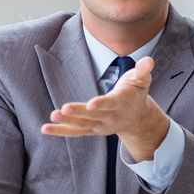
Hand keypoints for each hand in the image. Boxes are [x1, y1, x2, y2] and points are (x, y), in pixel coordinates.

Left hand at [40, 56, 169, 161]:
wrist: (137, 117)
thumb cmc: (135, 93)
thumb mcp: (142, 79)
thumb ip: (143, 70)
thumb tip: (148, 61)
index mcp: (122, 103)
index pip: (111, 104)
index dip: (102, 104)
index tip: (91, 104)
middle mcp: (111, 117)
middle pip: (93, 116)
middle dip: (78, 113)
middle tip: (63, 110)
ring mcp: (101, 126)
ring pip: (82, 126)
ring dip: (66, 123)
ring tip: (52, 117)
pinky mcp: (92, 130)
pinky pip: (75, 132)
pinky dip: (60, 131)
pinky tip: (45, 128)